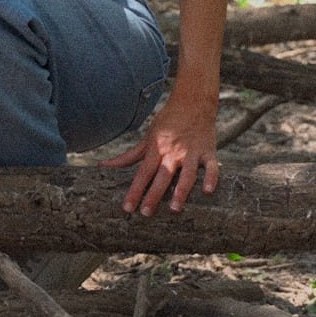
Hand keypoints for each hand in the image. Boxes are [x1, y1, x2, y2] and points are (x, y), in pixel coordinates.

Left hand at [101, 91, 219, 215]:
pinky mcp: (209, 151)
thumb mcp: (147, 138)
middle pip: (161, 176)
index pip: (142, 174)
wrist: (193, 103)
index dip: (134, 191)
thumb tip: (104, 165)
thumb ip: (128, 156)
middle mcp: (172, 153)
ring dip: (180, 191)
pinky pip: (211, 166)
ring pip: (186, 174)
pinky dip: (211, 178)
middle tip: (146, 213)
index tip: (127, 208)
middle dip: (153, 195)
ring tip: (174, 209)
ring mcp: (191, 152)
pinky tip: (208, 191)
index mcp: (156, 150)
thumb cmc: (167, 122)